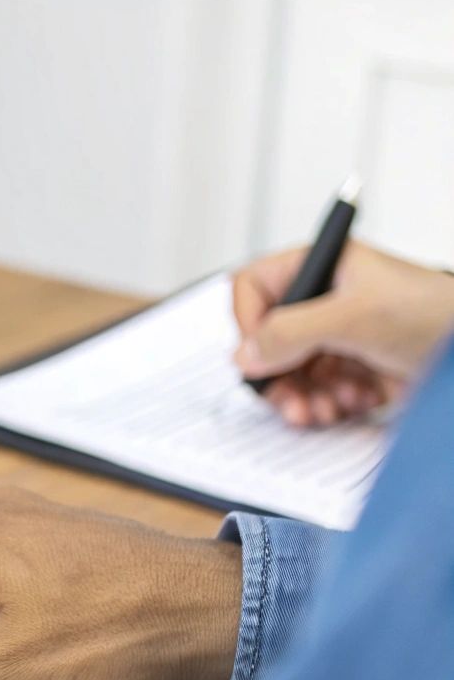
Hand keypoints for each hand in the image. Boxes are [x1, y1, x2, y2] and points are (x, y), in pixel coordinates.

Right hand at [233, 240, 453, 425]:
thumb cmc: (436, 314)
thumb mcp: (354, 317)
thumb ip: (290, 332)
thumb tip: (244, 355)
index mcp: (324, 268)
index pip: (255, 288)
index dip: (248, 322)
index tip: (257, 355)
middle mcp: (327, 300)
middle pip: (270, 340)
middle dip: (279, 377)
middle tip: (288, 402)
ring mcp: (342, 336)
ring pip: (293, 372)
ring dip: (304, 397)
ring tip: (322, 411)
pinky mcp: (358, 368)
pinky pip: (322, 391)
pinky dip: (331, 404)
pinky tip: (353, 403)